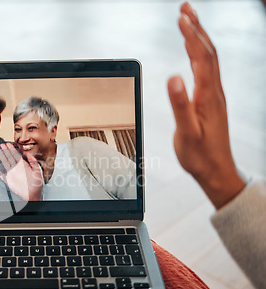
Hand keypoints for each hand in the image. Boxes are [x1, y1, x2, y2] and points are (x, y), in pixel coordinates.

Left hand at [0, 143, 43, 200]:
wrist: (31, 195)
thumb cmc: (36, 184)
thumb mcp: (38, 171)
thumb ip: (33, 162)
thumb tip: (29, 155)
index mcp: (22, 165)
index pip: (15, 154)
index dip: (11, 148)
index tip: (8, 144)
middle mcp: (15, 169)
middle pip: (9, 157)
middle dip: (5, 150)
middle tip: (2, 145)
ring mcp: (10, 175)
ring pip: (5, 163)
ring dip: (2, 156)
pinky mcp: (8, 181)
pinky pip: (1, 175)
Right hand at [167, 2, 244, 208]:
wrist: (216, 171)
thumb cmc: (201, 155)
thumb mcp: (187, 132)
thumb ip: (180, 105)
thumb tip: (173, 77)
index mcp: (208, 96)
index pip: (201, 58)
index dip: (192, 36)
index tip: (181, 17)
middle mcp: (214, 91)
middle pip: (208, 51)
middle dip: (196, 27)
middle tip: (185, 8)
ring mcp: (214, 95)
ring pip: (208, 58)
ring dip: (198, 37)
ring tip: (188, 21)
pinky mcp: (210, 100)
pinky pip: (206, 69)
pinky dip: (198, 53)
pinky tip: (193, 52)